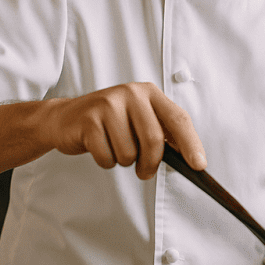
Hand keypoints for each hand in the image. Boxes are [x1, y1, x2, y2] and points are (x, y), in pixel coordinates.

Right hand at [43, 82, 204, 178]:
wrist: (64, 118)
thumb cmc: (110, 123)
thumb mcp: (139, 118)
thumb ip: (162, 132)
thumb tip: (190, 159)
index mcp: (149, 93)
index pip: (178, 118)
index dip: (191, 144)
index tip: (199, 165)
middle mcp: (131, 94)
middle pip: (154, 140)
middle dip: (151, 163)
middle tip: (145, 172)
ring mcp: (108, 105)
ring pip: (130, 152)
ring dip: (125, 161)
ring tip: (115, 149)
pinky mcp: (89, 120)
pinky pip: (107, 156)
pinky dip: (106, 161)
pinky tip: (99, 147)